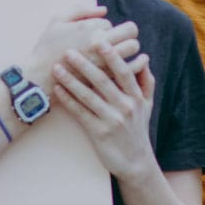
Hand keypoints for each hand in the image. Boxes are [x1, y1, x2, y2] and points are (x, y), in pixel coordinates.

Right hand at [23, 10, 139, 91]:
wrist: (40, 78)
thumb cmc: (47, 47)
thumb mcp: (57, 20)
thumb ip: (80, 9)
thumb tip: (104, 10)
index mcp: (89, 28)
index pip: (111, 22)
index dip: (105, 28)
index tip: (96, 36)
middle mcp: (100, 43)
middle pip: (131, 30)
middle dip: (126, 33)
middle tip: (117, 41)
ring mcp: (106, 61)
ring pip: (133, 48)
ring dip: (129, 48)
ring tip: (120, 53)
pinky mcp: (107, 78)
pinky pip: (131, 68)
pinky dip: (133, 65)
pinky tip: (125, 66)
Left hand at [52, 49, 157, 181]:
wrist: (136, 163)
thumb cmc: (138, 130)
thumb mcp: (148, 106)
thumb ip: (146, 82)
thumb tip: (144, 59)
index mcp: (136, 97)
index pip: (123, 72)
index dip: (112, 56)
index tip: (99, 40)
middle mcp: (125, 107)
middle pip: (103, 81)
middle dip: (85, 64)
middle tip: (69, 51)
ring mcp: (112, 120)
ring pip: (88, 96)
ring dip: (71, 81)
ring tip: (57, 68)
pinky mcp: (99, 133)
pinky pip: (81, 113)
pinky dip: (68, 101)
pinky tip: (58, 90)